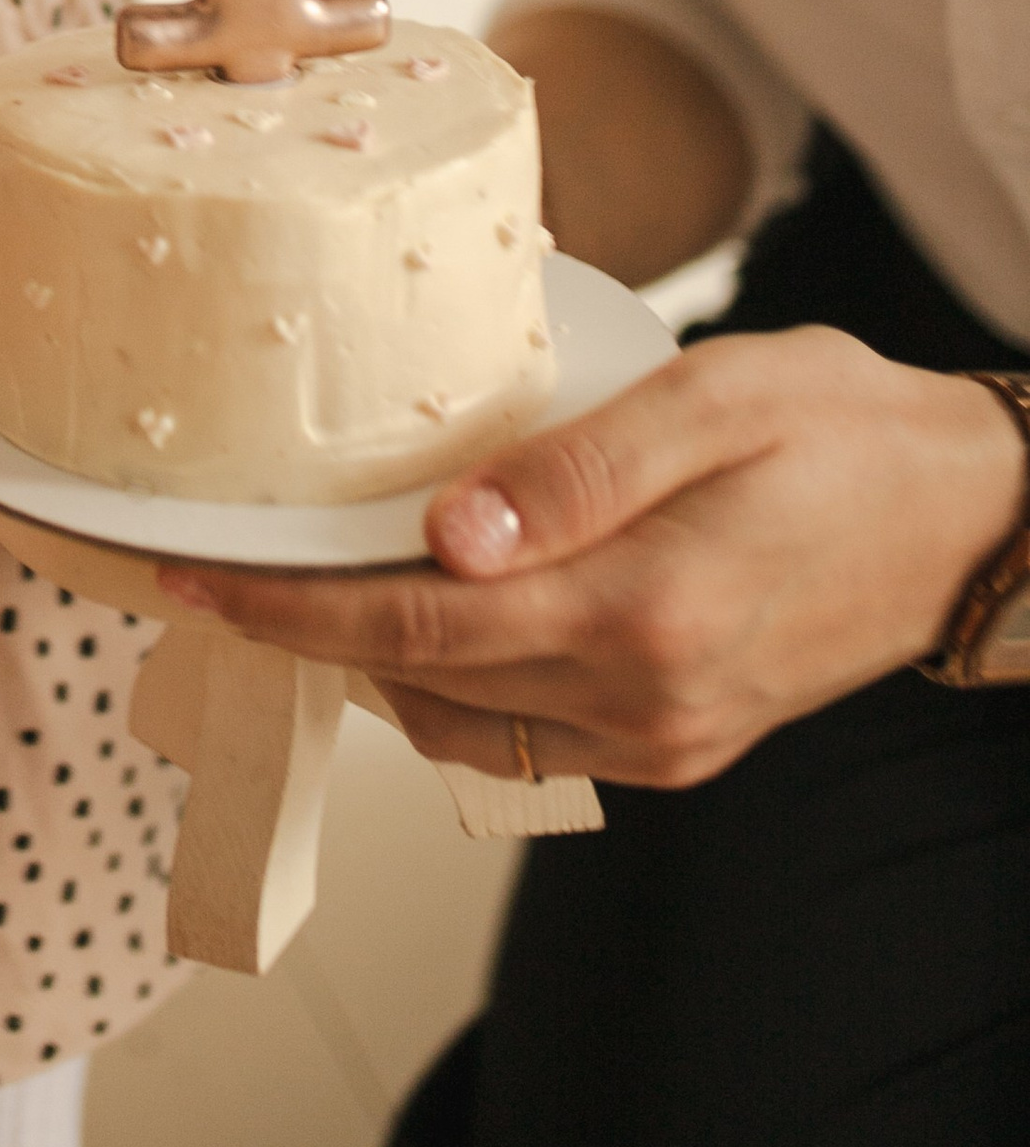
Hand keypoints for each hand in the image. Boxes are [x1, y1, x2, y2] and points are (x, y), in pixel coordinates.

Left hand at [158, 329, 1028, 787]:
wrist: (970, 515)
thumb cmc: (846, 427)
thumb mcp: (716, 400)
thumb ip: (577, 469)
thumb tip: (444, 536)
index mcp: (646, 612)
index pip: (416, 623)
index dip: (291, 606)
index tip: (194, 572)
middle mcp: (647, 701)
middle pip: (423, 678)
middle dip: (306, 630)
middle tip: (215, 567)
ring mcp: (665, 740)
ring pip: (468, 721)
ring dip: (375, 662)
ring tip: (304, 582)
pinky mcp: (681, 747)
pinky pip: (532, 735)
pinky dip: (456, 686)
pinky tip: (428, 614)